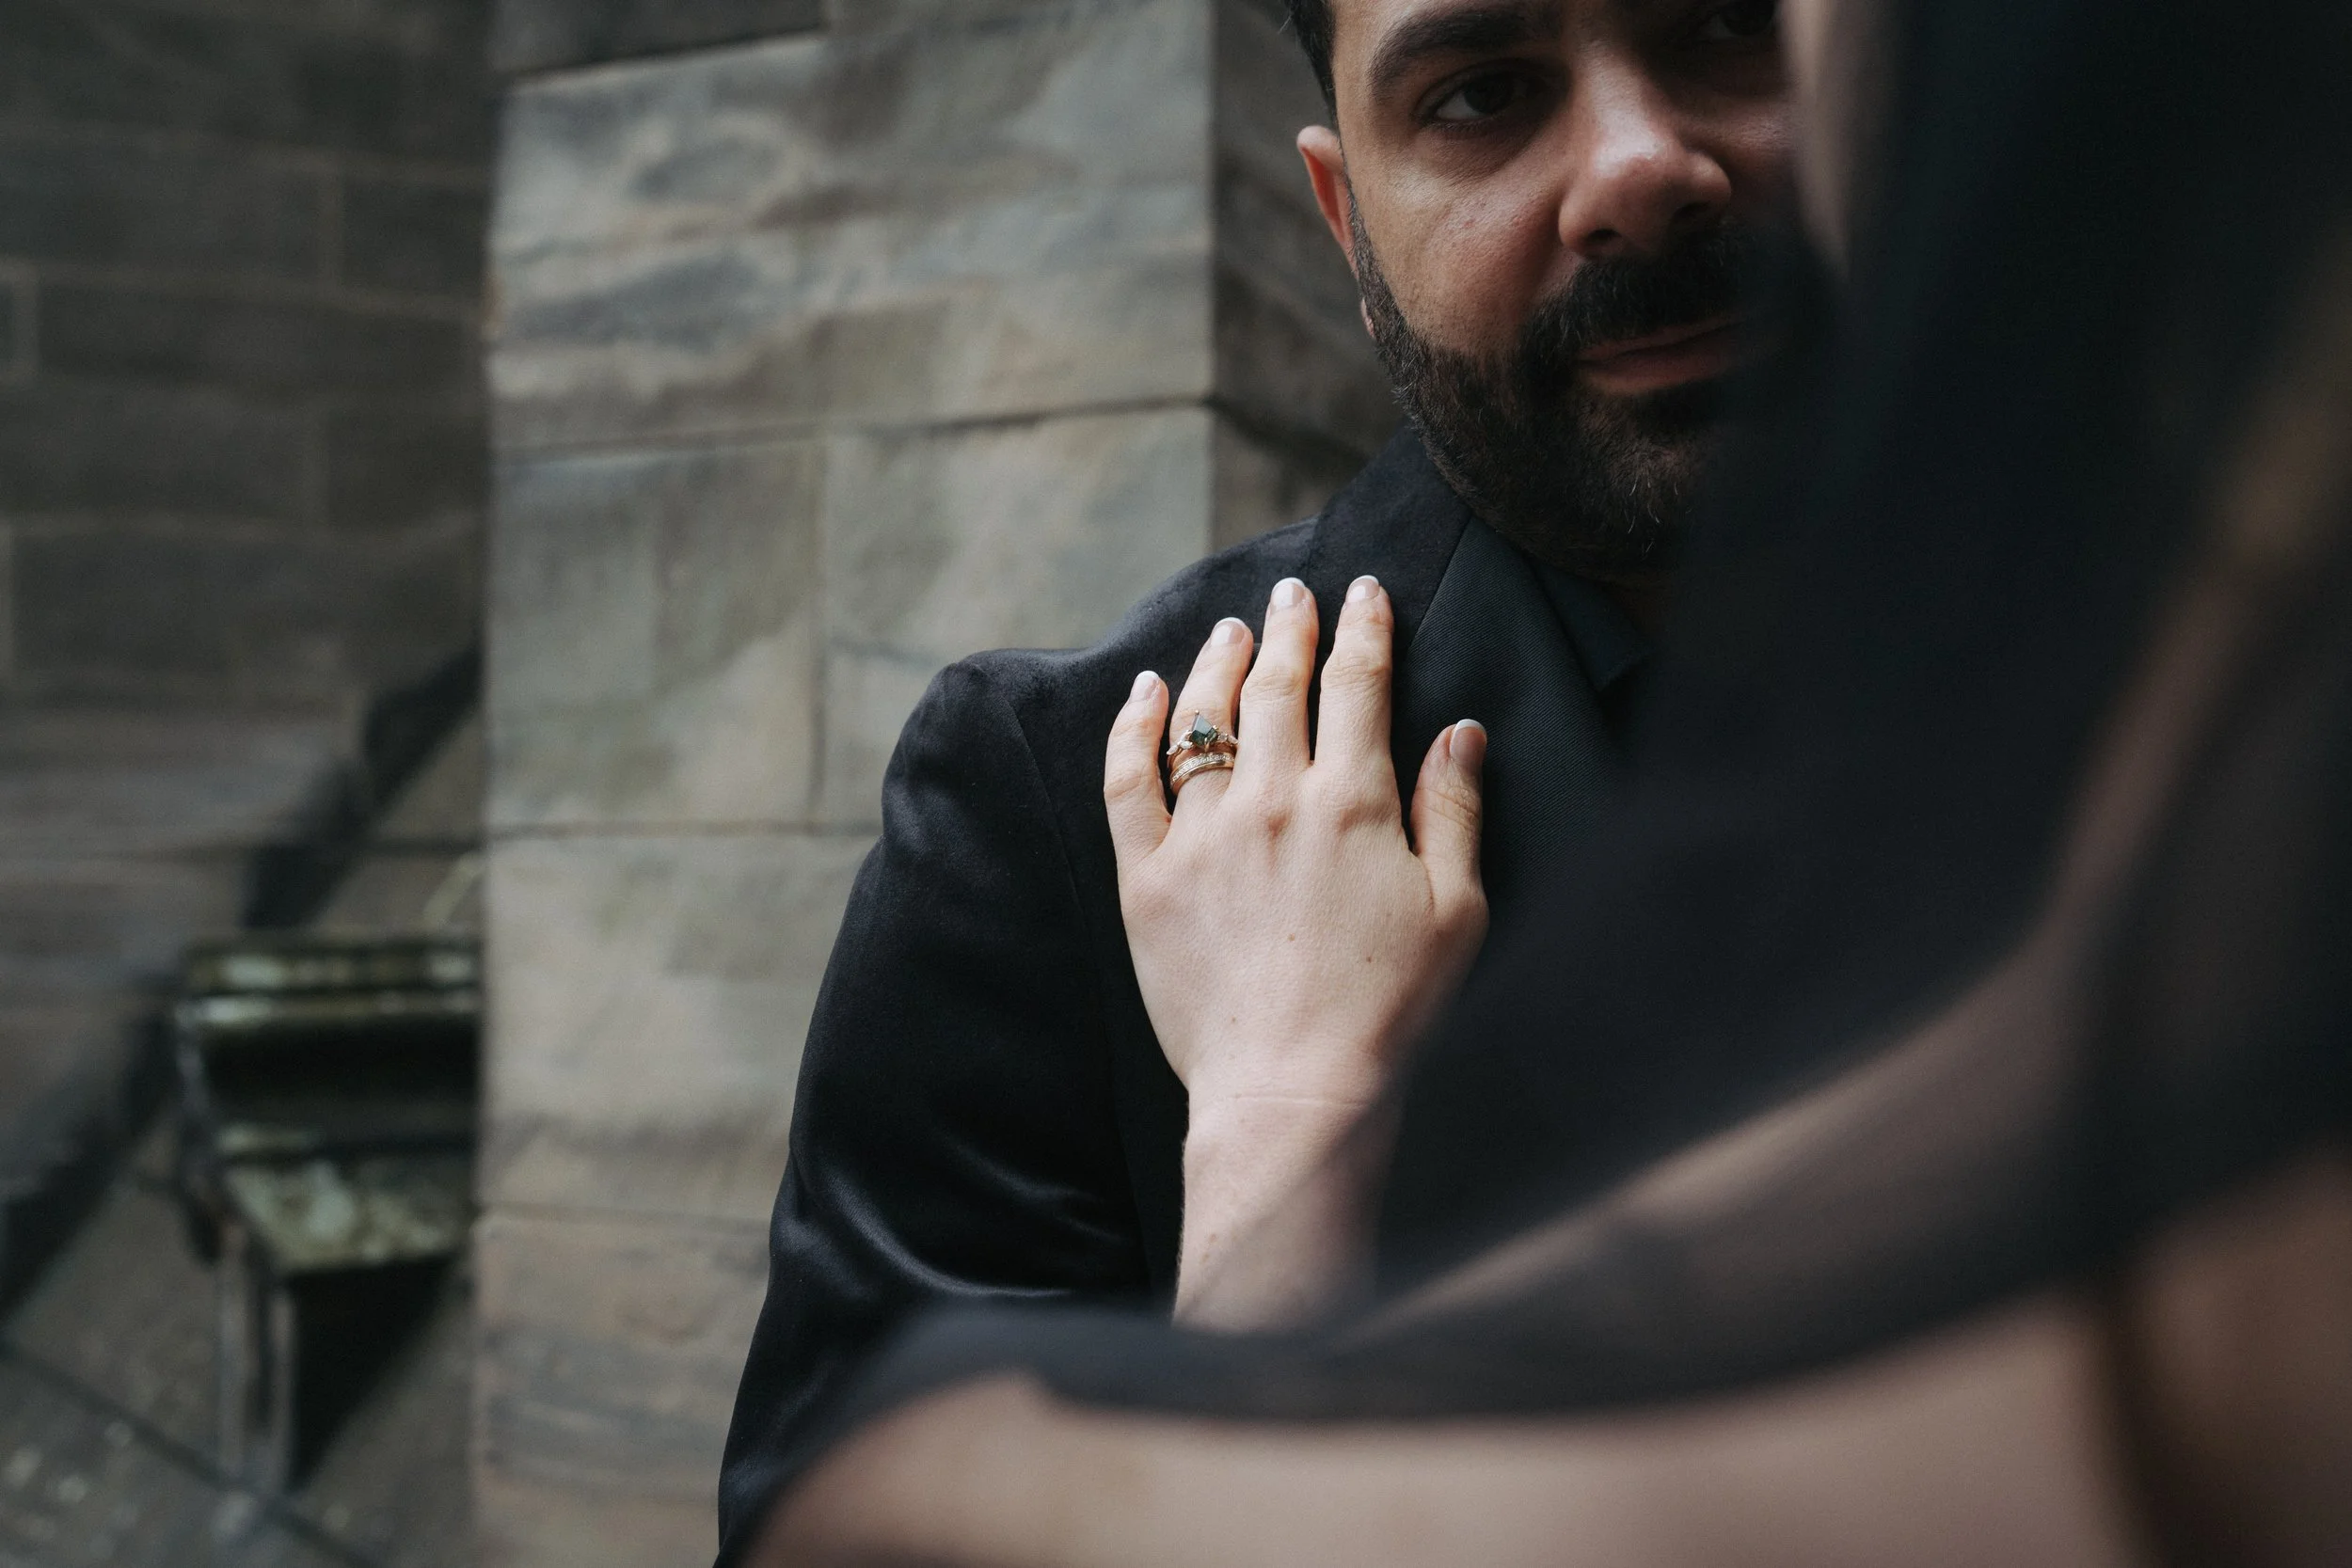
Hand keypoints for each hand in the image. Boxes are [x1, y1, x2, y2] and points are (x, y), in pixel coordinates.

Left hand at [1104, 574, 1487, 1325]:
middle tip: (1292, 593)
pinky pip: (1127, 781)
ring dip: (1217, 662)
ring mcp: (1201, 835)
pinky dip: (1132, 727)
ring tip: (1229, 631)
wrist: (1295, 1092)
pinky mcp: (1147, 878)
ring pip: (1202, 719)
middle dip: (1289, 628)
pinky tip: (1142, 694)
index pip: (1357, 685)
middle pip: (1277, 687)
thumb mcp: (1456, 910)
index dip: (1361, 629)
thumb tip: (1460, 729)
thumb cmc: (1390, 1013)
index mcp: (1354, 803)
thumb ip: (1454, 810)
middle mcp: (1272, 800)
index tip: (1362, 592)